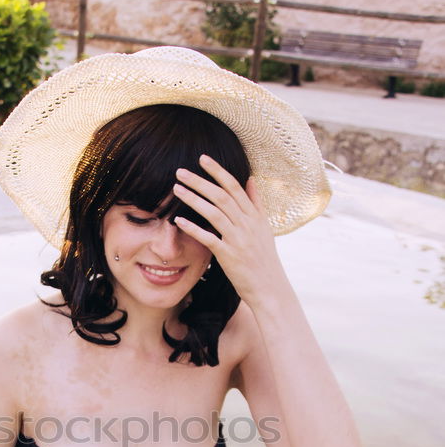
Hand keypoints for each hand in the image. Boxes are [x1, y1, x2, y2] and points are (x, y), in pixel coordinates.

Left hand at [173, 154, 284, 306]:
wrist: (270, 288)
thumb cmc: (263, 259)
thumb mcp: (264, 228)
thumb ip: (256, 203)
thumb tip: (250, 178)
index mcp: (254, 216)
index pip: (235, 187)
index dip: (218, 171)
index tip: (202, 158)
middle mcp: (247, 224)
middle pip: (221, 196)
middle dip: (200, 181)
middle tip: (180, 171)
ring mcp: (238, 240)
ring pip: (214, 213)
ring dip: (194, 199)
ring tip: (176, 189)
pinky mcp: (229, 256)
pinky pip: (209, 238)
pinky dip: (194, 228)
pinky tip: (179, 220)